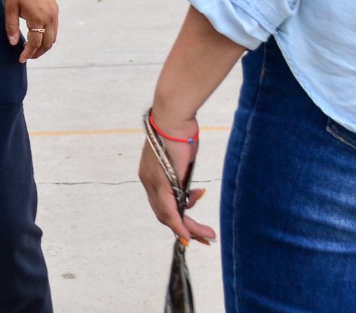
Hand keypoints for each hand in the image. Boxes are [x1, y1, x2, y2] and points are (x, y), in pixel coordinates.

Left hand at [3, 0, 56, 61]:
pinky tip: (37, 35)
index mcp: (38, 18)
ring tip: (31, 48)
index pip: (35, 43)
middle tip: (26, 56)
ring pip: (53, 38)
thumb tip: (13, 43)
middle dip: (37, 53)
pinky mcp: (55, 9)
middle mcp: (50, 18)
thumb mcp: (10, 7)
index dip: (28, 53)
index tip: (20, 59)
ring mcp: (54, 14)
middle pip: (47, 44)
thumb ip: (11, 26)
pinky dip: (47, 37)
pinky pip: (54, 29)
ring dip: (44, 46)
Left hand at [138, 112, 214, 245]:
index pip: (161, 205)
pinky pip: (169, 210)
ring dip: (189, 229)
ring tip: (208, 233)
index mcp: (150, 175)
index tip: (192, 227)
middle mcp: (148, 182)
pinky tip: (188, 235)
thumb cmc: (180, 133)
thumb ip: (183, 179)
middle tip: (203, 237)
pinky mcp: (161, 182)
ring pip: (168, 216)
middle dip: (185, 228)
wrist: (173, 117)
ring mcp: (152, 183)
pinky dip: (179, 225)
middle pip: (163, 215)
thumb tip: (191, 195)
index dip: (176, 219)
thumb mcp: (183, 161)